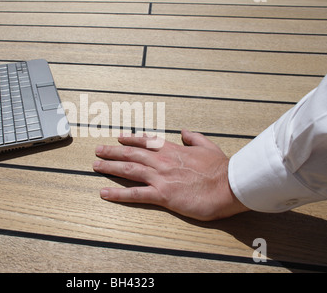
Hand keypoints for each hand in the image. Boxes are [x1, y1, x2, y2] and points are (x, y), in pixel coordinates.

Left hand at [93, 129, 248, 220]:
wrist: (230, 186)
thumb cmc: (221, 169)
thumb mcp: (208, 146)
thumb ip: (194, 137)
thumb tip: (184, 131)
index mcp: (173, 150)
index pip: (146, 142)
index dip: (130, 140)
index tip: (119, 138)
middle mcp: (162, 161)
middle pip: (131, 154)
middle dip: (112, 151)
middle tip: (98, 150)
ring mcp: (161, 177)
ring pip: (129, 170)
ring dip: (110, 167)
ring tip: (96, 165)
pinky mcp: (163, 195)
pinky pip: (135, 194)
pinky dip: (118, 194)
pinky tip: (104, 193)